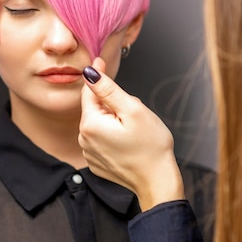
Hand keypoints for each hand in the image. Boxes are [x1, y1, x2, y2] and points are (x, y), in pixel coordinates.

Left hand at [79, 57, 184, 210]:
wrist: (157, 182)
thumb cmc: (151, 147)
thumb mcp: (133, 110)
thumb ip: (109, 90)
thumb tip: (90, 72)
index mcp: (91, 124)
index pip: (89, 91)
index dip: (97, 75)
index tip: (101, 60)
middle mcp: (84, 139)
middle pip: (96, 108)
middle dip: (113, 103)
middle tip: (135, 110)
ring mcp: (90, 153)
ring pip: (100, 123)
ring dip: (114, 119)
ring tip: (135, 129)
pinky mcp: (97, 162)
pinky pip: (102, 139)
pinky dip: (113, 135)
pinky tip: (129, 142)